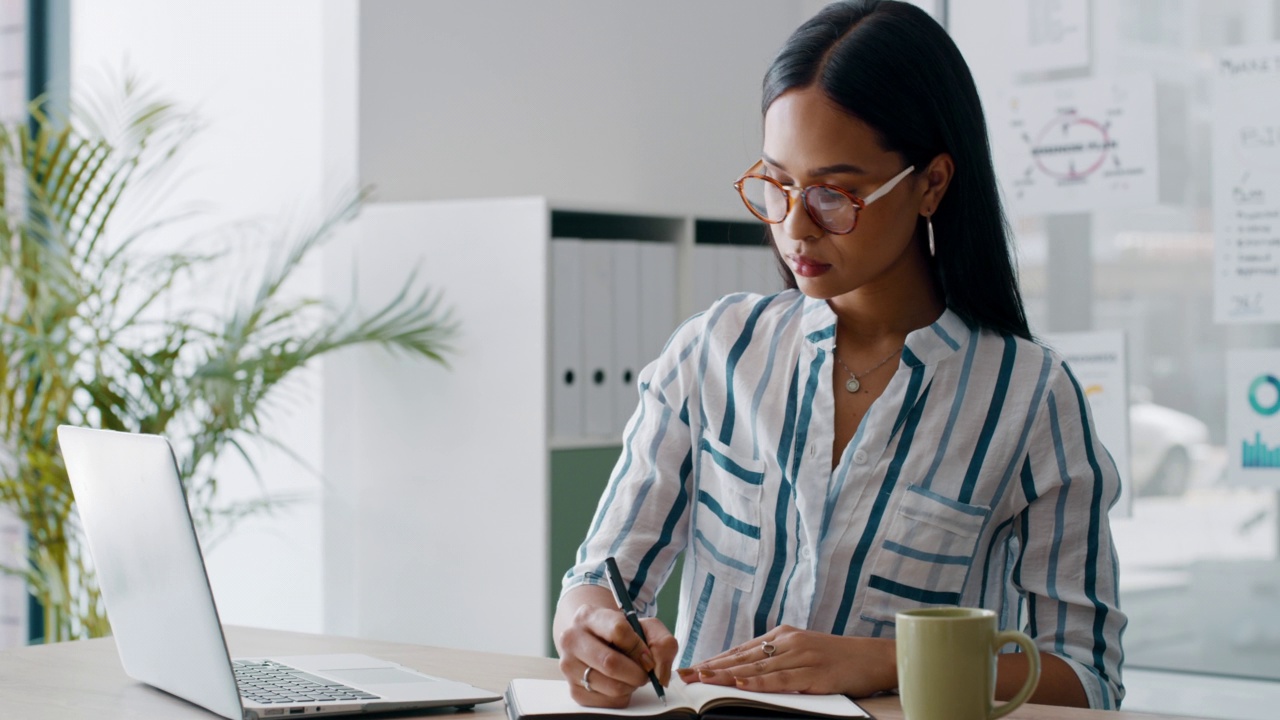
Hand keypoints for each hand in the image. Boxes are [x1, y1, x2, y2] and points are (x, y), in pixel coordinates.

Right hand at [556, 603, 678, 707]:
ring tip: (631, 675)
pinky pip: (608, 702)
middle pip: (611, 663)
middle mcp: (571, 639)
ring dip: (631, 685)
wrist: (597, 643)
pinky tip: (619, 683)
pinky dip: (622, 696)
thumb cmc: (624, 635)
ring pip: (611, 686)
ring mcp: (569, 666)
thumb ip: (663, 643)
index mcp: (588, 616)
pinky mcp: (574, 690)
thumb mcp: (646, 627)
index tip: (647, 655)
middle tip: (644, 672)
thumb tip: (660, 673)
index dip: (639, 647)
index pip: (618, 630)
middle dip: (637, 672)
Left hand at [675, 625, 895, 696]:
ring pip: (756, 667)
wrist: (875, 657)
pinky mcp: (814, 674)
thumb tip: (745, 669)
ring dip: (726, 673)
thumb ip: (778, 657)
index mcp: (783, 635)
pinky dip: (759, 682)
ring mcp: (801, 657)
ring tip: (702, 678)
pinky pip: (781, 679)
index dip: (715, 658)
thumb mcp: (804, 651)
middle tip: (685, 673)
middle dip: (711, 666)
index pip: (741, 649)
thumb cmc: (839, 658)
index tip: (691, 666)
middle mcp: (788, 642)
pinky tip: (740, 683)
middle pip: (742, 656)